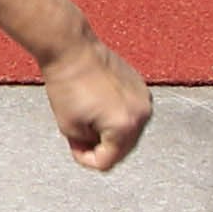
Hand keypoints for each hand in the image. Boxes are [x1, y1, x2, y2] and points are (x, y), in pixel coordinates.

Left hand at [40, 40, 152, 172]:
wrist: (72, 49)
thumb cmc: (68, 83)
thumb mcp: (69, 126)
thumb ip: (85, 146)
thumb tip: (95, 149)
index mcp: (125, 126)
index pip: (107, 161)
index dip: (87, 159)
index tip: (75, 149)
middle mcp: (141, 114)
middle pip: (122, 148)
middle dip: (101, 146)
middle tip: (80, 137)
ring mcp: (144, 99)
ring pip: (128, 131)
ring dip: (110, 132)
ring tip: (88, 118)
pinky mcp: (141, 87)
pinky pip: (131, 112)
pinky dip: (116, 115)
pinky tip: (98, 106)